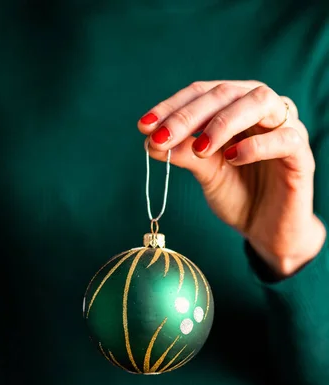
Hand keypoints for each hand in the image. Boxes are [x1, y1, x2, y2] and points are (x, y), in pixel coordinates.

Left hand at [137, 80, 325, 276]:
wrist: (267, 230)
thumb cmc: (238, 195)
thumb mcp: (206, 173)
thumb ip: (185, 154)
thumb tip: (150, 141)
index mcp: (236, 107)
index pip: (202, 93)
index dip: (172, 106)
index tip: (144, 125)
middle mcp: (262, 108)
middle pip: (226, 93)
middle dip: (189, 115)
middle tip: (161, 137)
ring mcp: (284, 127)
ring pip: (259, 102)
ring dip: (223, 122)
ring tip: (200, 148)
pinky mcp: (301, 154)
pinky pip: (284, 138)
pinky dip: (256, 146)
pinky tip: (233, 158)